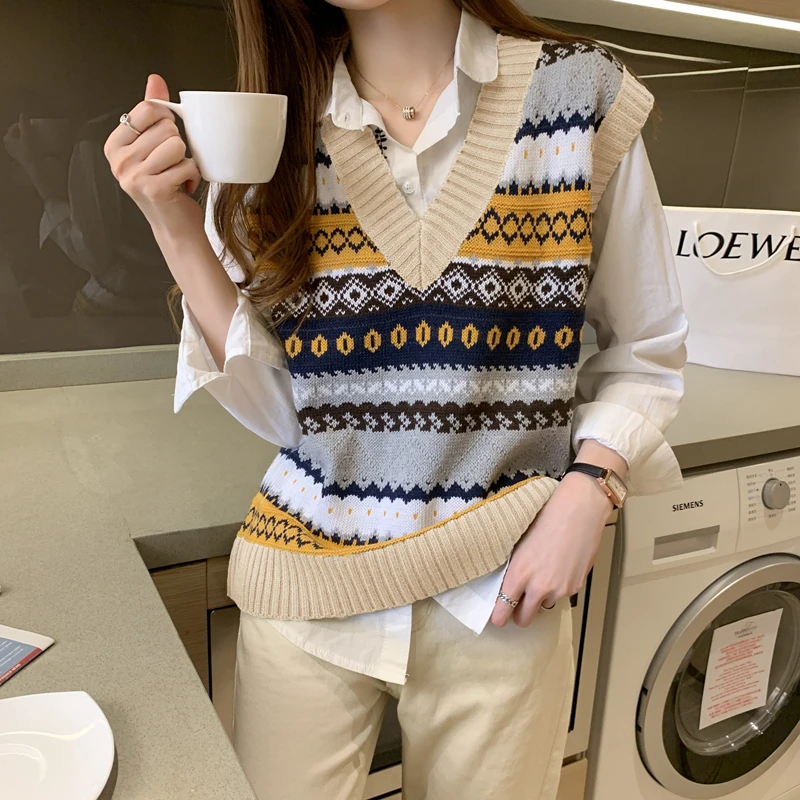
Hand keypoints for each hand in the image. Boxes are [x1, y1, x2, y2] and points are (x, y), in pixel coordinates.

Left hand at [4, 114, 67, 198]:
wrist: (40, 171)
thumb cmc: (31, 152)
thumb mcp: (27, 134)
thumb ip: (25, 123)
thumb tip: (23, 114)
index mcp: (8, 139)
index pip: (14, 127)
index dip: (22, 123)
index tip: (32, 123)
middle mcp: (11, 147)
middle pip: (19, 135)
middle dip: (26, 131)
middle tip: (36, 129)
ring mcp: (19, 154)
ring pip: (25, 142)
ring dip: (32, 138)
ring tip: (40, 136)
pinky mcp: (28, 160)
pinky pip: (30, 149)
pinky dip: (35, 146)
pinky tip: (42, 146)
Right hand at [104, 74, 201, 231]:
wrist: (175, 227)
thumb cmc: (167, 187)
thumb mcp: (154, 146)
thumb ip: (152, 112)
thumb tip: (155, 80)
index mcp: (114, 146)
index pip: (148, 110)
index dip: (166, 122)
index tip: (163, 142)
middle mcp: (119, 161)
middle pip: (165, 127)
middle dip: (178, 145)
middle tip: (171, 165)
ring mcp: (134, 176)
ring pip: (176, 145)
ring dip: (186, 161)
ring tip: (176, 175)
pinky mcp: (154, 188)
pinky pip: (186, 165)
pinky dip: (192, 175)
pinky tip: (182, 187)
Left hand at [491, 471, 612, 627]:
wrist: (580, 510)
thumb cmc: (546, 518)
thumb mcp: (520, 543)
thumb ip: (514, 568)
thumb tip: (506, 584)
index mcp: (520, 574)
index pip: (503, 609)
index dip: (498, 616)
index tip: (496, 617)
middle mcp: (539, 587)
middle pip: (524, 619)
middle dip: (519, 614)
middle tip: (517, 602)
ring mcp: (560, 589)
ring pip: (543, 606)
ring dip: (540, 598)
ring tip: (542, 575)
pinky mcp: (576, 586)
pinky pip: (561, 595)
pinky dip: (557, 588)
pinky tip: (558, 567)